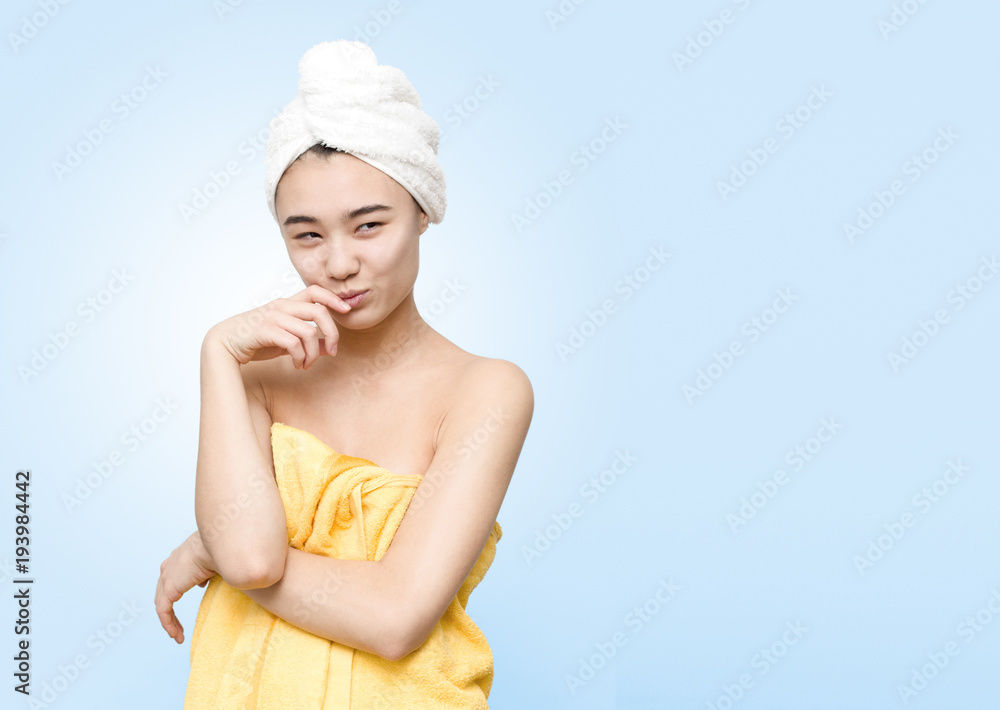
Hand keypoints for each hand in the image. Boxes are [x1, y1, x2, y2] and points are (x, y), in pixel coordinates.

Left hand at [155, 530, 217, 644]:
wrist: (218, 544)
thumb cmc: (221, 549)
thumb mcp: (212, 561)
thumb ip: (205, 573)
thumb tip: (202, 583)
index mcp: (178, 558)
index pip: (172, 578)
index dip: (176, 593)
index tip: (188, 600)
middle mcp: (169, 567)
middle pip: (163, 593)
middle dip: (169, 611)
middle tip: (178, 626)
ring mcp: (167, 577)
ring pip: (162, 605)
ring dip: (169, 622)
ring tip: (178, 635)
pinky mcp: (169, 589)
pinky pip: (164, 612)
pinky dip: (169, 625)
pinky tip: (176, 635)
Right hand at [205, 284, 352, 369]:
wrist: (225, 344)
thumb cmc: (256, 340)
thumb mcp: (286, 340)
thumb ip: (307, 342)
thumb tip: (330, 347)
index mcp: (288, 304)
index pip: (315, 291)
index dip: (333, 298)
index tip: (346, 311)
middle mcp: (282, 307)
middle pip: (319, 311)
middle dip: (333, 333)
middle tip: (333, 351)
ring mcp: (274, 317)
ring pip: (309, 332)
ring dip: (314, 353)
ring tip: (307, 364)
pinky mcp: (266, 331)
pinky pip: (294, 343)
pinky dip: (300, 357)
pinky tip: (297, 364)